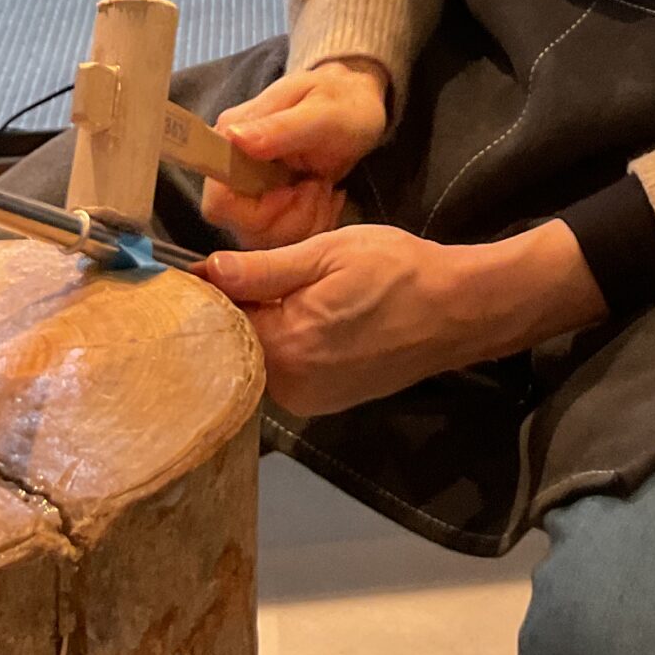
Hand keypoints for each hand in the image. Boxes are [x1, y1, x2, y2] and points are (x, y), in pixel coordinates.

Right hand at [200, 57, 390, 250]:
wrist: (361, 105)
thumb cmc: (342, 103)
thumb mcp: (321, 111)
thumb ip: (279, 127)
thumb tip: (233, 137)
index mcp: (232, 140)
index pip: (218, 202)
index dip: (257, 211)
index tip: (293, 191)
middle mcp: (233, 170)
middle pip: (243, 228)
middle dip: (290, 218)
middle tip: (319, 186)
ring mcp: (251, 192)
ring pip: (266, 239)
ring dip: (306, 221)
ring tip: (325, 187)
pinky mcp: (271, 208)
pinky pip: (285, 239)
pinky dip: (313, 224)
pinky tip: (327, 196)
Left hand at [201, 220, 608, 416]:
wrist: (457, 310)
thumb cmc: (396, 270)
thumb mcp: (328, 252)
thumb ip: (263, 268)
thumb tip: (206, 272)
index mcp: (286, 346)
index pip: (218, 322)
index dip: (206, 292)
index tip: (197, 266)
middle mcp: (290, 386)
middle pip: (234, 346)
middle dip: (232, 310)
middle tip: (238, 270)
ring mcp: (308, 400)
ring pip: (258, 359)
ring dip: (259, 327)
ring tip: (275, 289)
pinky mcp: (325, 402)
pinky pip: (284, 371)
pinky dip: (283, 344)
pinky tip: (301, 316)